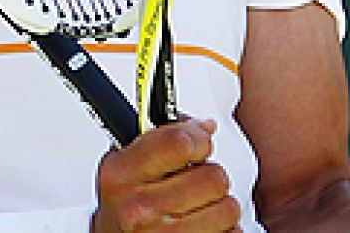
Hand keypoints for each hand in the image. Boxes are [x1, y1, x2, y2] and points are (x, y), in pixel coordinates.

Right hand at [92, 118, 241, 231]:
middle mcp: (139, 210)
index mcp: (121, 175)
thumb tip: (204, 127)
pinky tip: (202, 227)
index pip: (180, 142)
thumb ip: (162, 137)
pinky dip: (224, 231)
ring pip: (228, 209)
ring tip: (197, 208)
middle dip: (209, 177)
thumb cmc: (123, 206)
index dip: (198, 139)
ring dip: (219, 207)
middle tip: (194, 183)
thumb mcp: (125, 164)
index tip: (198, 145)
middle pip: (213, 177)